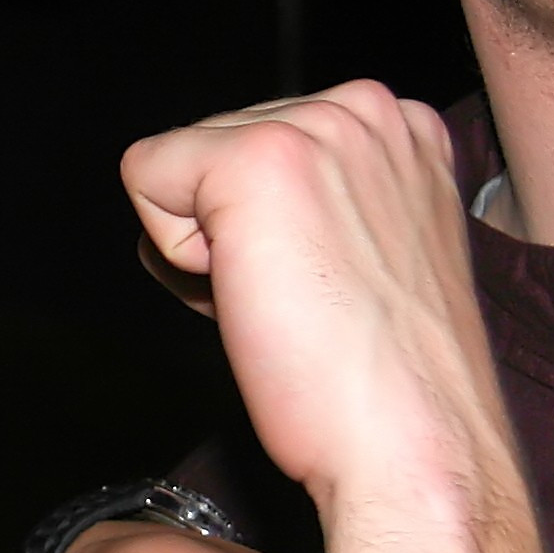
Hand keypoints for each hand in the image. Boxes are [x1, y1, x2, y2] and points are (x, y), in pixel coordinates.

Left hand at [121, 82, 500, 507]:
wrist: (409, 444)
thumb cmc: (383, 381)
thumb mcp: (366, 253)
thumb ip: (310, 207)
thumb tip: (220, 208)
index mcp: (399, 127)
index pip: (261, 141)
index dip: (260, 230)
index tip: (319, 287)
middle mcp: (365, 108)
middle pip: (213, 146)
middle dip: (228, 232)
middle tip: (299, 304)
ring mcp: (316, 126)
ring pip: (177, 166)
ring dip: (205, 248)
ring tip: (286, 302)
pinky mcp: (256, 157)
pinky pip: (144, 177)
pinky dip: (173, 257)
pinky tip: (249, 295)